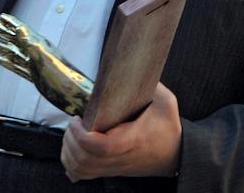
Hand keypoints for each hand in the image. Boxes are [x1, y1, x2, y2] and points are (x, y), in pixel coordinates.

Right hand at [0, 13, 93, 115]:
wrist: (74, 95)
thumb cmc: (62, 77)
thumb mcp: (44, 58)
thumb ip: (31, 43)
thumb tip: (19, 28)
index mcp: (38, 46)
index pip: (21, 31)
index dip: (10, 23)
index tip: (0, 17)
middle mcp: (36, 53)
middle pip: (14, 40)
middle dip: (1, 32)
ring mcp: (35, 65)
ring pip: (13, 53)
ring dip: (0, 46)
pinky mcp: (35, 77)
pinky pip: (18, 67)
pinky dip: (8, 63)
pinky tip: (0, 61)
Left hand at [60, 82, 181, 180]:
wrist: (175, 155)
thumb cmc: (168, 128)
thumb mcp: (165, 102)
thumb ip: (152, 85)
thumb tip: (132, 68)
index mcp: (134, 139)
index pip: (103, 147)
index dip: (83, 136)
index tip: (78, 119)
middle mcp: (121, 157)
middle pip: (85, 160)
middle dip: (71, 140)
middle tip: (73, 123)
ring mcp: (113, 167)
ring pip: (80, 169)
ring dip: (68, 151)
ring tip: (71, 133)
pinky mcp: (109, 171)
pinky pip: (82, 175)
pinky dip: (71, 164)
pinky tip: (71, 149)